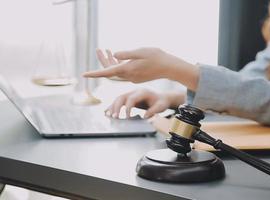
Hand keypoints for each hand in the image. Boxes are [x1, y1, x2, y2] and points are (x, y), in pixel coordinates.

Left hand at [83, 48, 198, 90]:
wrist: (169, 67)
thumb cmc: (156, 57)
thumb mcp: (140, 52)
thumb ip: (127, 54)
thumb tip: (115, 54)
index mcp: (127, 69)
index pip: (107, 72)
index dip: (94, 73)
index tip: (83, 75)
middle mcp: (128, 76)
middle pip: (110, 70)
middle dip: (103, 61)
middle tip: (98, 49)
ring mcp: (133, 78)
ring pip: (117, 71)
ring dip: (110, 61)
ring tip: (106, 49)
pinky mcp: (137, 77)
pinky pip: (123, 71)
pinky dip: (118, 64)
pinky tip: (117, 56)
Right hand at [105, 89, 184, 118]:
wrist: (162, 98)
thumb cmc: (161, 102)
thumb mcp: (161, 107)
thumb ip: (153, 111)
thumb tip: (145, 116)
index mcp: (142, 92)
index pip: (131, 99)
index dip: (127, 108)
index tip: (126, 118)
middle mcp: (135, 91)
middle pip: (122, 97)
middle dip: (116, 107)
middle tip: (114, 117)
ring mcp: (131, 94)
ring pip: (118, 98)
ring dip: (112, 107)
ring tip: (108, 115)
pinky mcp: (129, 98)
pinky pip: (119, 101)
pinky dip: (113, 106)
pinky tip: (107, 111)